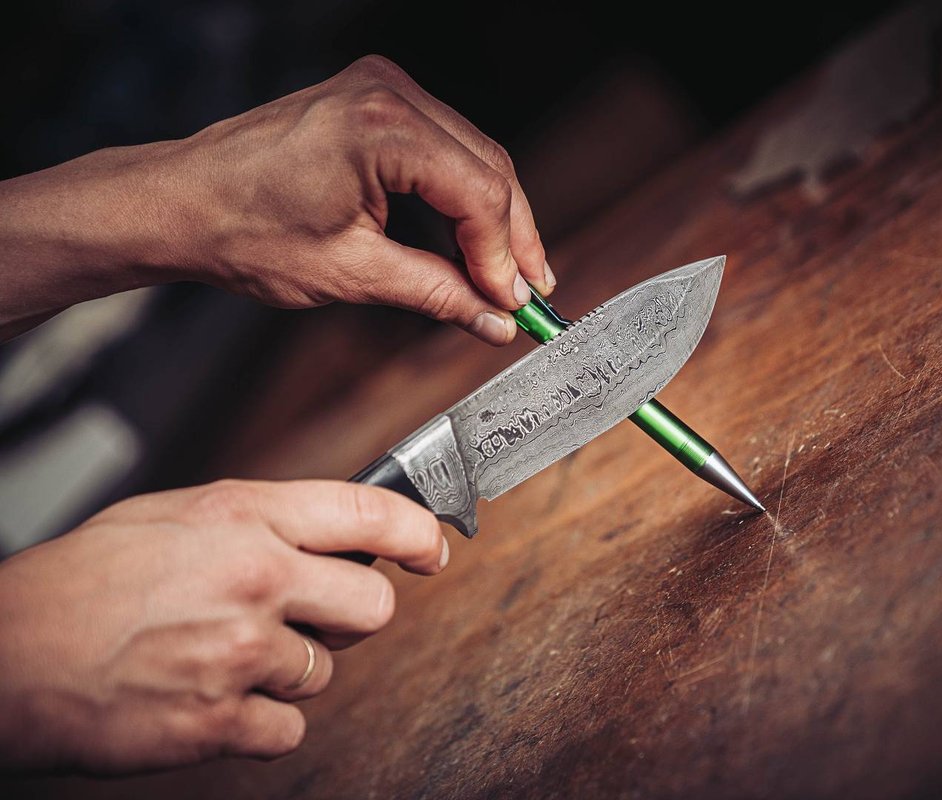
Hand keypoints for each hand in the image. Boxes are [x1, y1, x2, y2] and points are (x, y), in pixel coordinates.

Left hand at [0, 55, 551, 342]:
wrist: (179, 202)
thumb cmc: (244, 232)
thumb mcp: (351, 273)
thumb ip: (436, 292)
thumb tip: (494, 320)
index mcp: (382, 128)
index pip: (479, 194)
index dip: (504, 257)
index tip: (515, 306)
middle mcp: (390, 94)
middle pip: (489, 169)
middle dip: (512, 238)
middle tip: (530, 295)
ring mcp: (383, 90)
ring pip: (474, 157)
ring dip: (494, 217)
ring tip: (509, 275)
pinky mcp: (375, 101)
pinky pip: (444, 147)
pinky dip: (463, 194)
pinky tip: (474, 238)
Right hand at [0, 479, 446, 773]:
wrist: (4, 656)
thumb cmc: (79, 584)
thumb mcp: (172, 517)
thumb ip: (259, 521)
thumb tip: (327, 534)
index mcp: (243, 519)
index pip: (367, 512)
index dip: (416, 531)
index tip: (432, 548)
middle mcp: (255, 579)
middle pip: (373, 606)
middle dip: (349, 616)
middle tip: (306, 617)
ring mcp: (241, 653)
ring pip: (325, 672)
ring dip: (287, 671)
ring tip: (219, 655)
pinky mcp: (221, 720)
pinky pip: (289, 727)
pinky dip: (259, 722)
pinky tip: (211, 698)